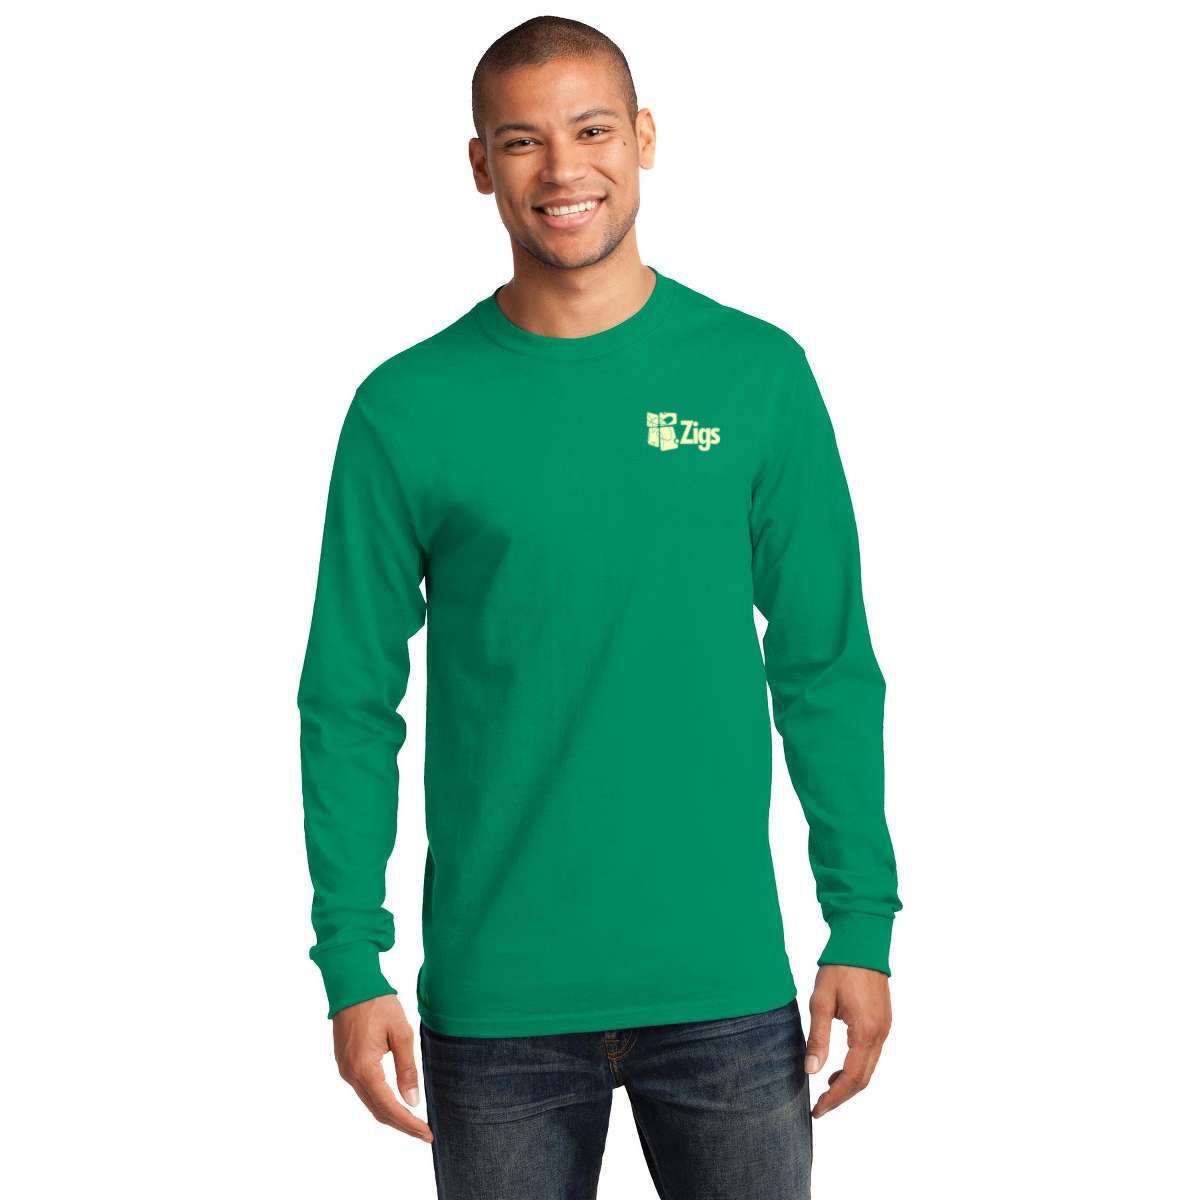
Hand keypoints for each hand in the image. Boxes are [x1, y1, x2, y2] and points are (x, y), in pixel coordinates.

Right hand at [332, 995, 432, 1141]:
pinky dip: (381, 1101)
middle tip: (425, 1133)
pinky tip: (396, 1102)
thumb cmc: (378, 1004)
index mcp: (365, 1068)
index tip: (427, 1133)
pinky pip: (364, 1090)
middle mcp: (350, 1074)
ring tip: (415, 1122)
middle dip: (402, 1125)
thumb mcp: (401, 1033)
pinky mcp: (345, 1064)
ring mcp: (345, 1070)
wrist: (352, 985)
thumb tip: (412, 1101)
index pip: (388, 1106)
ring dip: (391, 1115)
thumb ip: (407, 1068)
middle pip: (377, 1110)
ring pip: (370, 1102)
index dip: (409, 1123)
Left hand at [804, 964, 891, 1117]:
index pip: (851, 1079)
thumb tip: (811, 1071)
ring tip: (826, 1088)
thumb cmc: (839, 968)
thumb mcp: (821, 1002)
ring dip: (850, 1082)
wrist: (862, 941)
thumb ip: (817, 1038)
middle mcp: (880, 1034)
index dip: (834, 1099)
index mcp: (865, 1032)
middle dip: (842, 1096)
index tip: (816, 1110)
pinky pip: (872, 1054)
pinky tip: (840, 1067)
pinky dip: (857, 1067)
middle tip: (819, 1106)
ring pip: (870, 1068)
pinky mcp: (883, 1021)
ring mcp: (885, 1028)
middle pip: (864, 1079)